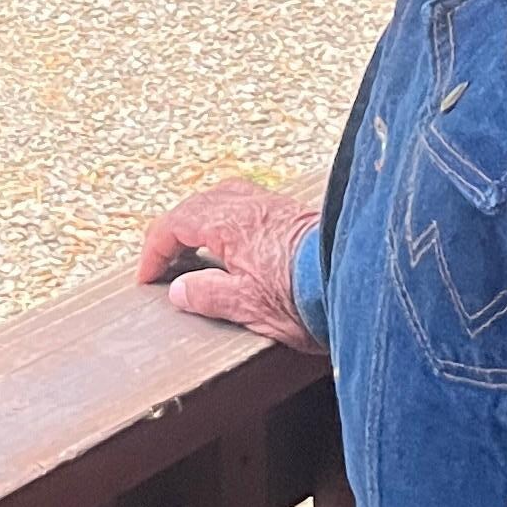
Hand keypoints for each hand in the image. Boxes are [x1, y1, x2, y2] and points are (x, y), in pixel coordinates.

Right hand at [136, 180, 324, 354]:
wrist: (359, 283)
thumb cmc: (305, 295)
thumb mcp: (245, 306)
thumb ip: (207, 295)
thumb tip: (180, 290)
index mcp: (228, 222)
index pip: (173, 225)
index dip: (153, 251)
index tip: (147, 277)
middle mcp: (248, 204)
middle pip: (196, 205)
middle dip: (174, 233)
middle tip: (165, 262)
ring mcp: (273, 205)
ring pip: (222, 200)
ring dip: (202, 223)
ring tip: (197, 250)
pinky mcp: (293, 213)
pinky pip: (246, 206)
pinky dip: (229, 222)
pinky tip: (236, 245)